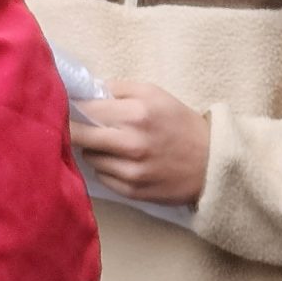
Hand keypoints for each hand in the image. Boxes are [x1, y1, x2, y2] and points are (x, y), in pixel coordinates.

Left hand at [72, 80, 210, 207]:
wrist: (214, 163)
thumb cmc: (180, 124)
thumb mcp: (155, 94)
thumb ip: (118, 88)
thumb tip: (84, 91)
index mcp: (136, 113)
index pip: (84, 108)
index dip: (72, 106)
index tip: (67, 106)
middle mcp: (131, 143)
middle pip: (77, 135)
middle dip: (72, 128)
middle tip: (74, 125)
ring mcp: (131, 171)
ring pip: (87, 157)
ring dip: (93, 150)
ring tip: (111, 145)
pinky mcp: (132, 191)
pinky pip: (101, 177)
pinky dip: (105, 168)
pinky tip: (121, 162)